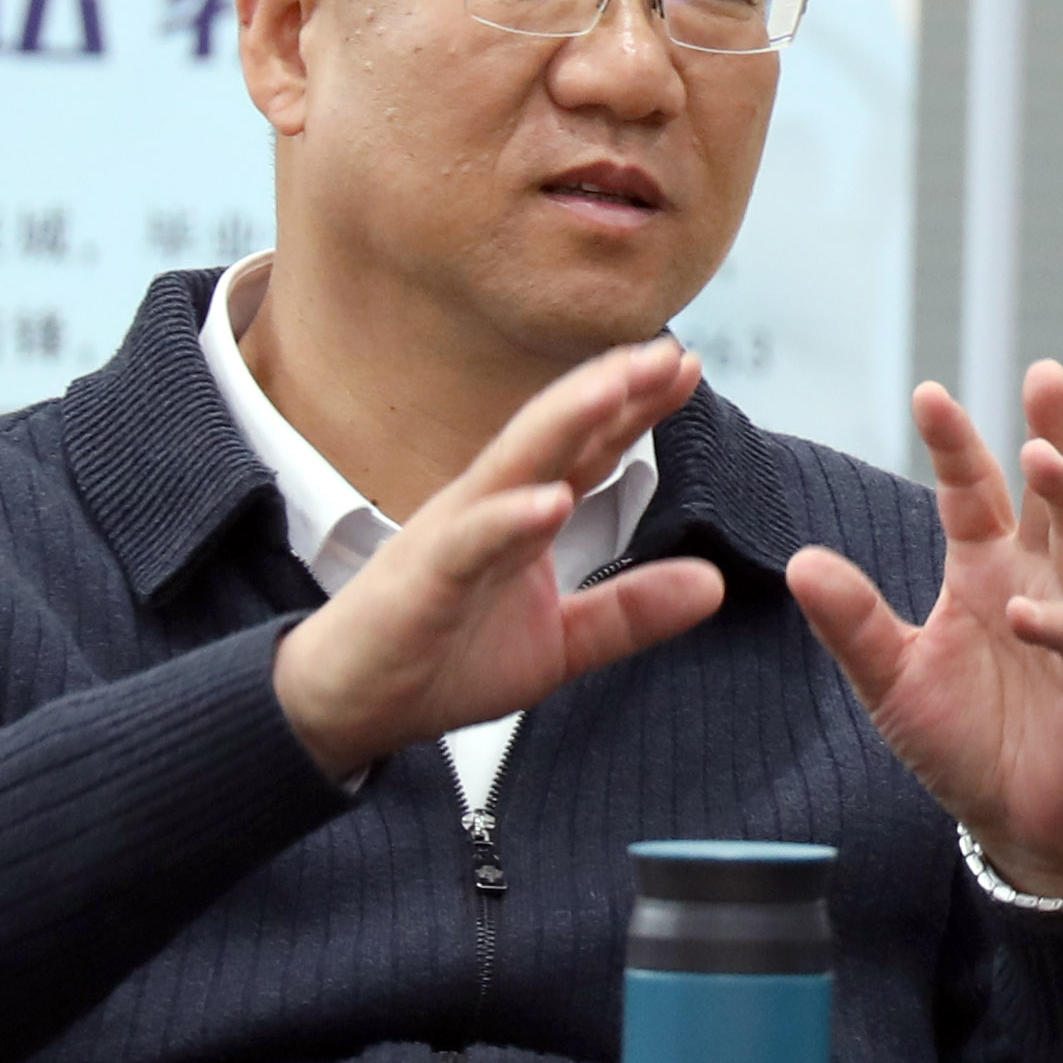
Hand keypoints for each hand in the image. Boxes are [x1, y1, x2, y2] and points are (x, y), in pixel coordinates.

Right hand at [268, 339, 726, 782]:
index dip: (635, 407)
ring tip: (617, 388)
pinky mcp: (421, 580)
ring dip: (565, 423)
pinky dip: (509, 519)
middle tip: (668, 353)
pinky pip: (469, 542)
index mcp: (520, 515)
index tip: (687, 367)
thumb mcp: (560, 643)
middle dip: (610, 389)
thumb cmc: (441, 662)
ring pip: (512, 465)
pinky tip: (551, 502)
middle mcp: (487, 508)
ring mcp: (452, 537)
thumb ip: (630, 611)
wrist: (349, 709)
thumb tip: (714, 585)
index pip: (586, 448)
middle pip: (554, 434)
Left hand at [786, 367, 1062, 896]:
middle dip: (1055, 433)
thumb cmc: (969, 743)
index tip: (928, 393)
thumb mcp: (893, 681)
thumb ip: (853, 624)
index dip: (955, 443)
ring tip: (1043, 457)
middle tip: (1044, 374)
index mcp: (988, 569)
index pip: (973, 491)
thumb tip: (801, 561)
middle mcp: (1042, 581)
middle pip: (1055, 493)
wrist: (1026, 827)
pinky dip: (1060, 623)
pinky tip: (1024, 612)